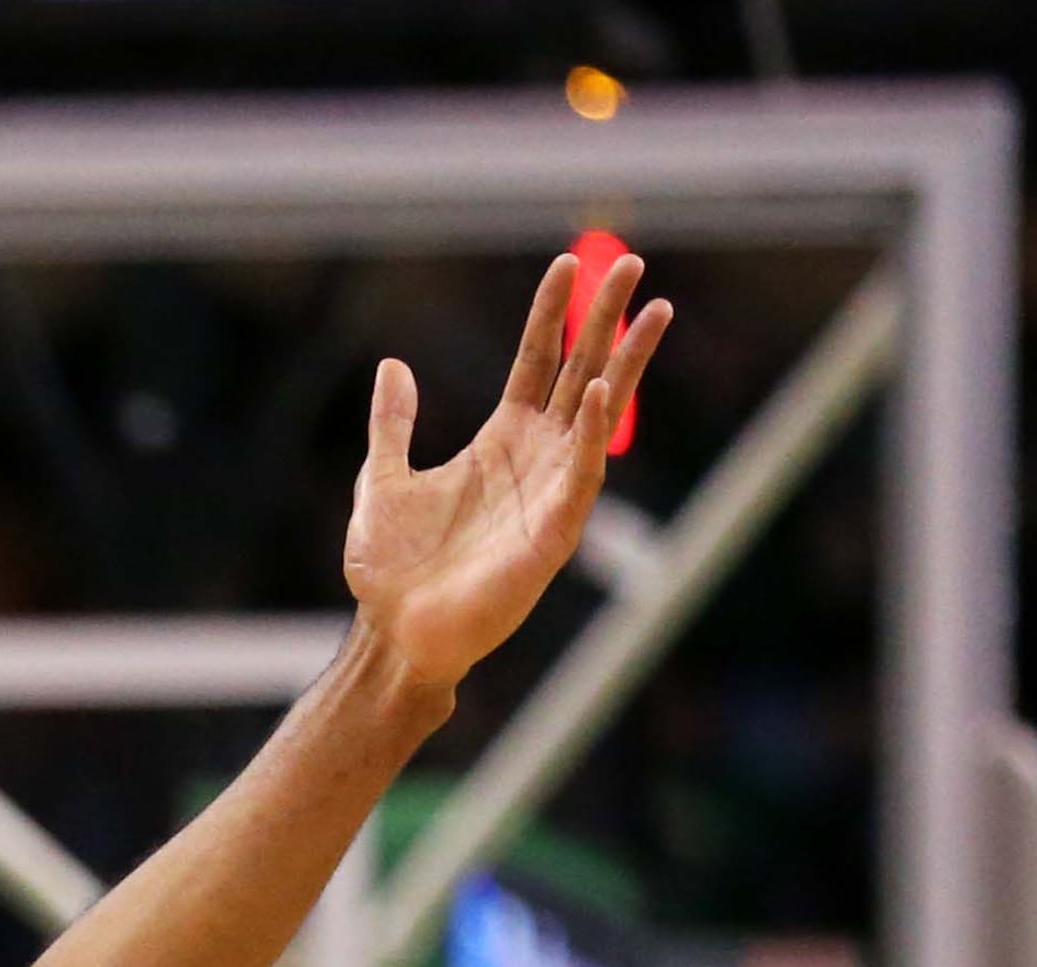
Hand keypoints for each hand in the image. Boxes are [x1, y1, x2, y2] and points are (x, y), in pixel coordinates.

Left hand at [343, 251, 670, 696]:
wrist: (395, 633)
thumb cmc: (392, 568)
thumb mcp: (382, 479)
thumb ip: (393, 424)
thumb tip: (394, 366)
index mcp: (500, 440)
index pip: (536, 361)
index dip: (551, 314)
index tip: (567, 263)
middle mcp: (535, 457)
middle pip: (580, 371)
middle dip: (606, 319)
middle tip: (633, 263)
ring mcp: (551, 492)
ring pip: (598, 414)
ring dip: (626, 362)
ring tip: (653, 311)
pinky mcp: (554, 532)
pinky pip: (583, 472)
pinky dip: (595, 430)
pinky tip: (604, 386)